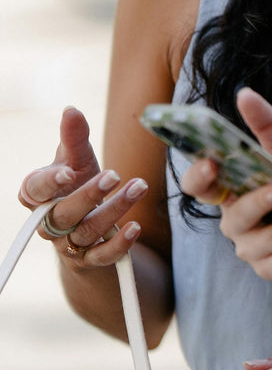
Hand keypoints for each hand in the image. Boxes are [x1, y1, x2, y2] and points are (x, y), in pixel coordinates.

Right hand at [18, 107, 145, 269]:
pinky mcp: (88, 260)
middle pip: (63, 213)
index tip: (68, 172)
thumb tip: (71, 109)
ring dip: (114, 210)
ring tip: (139, 186)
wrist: (88, 221)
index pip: (34, 190)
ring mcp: (68, 243)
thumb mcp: (78, 160)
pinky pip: (102, 257)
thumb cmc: (78, 184)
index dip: (48, 183)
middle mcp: (50, 222)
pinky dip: (119, 244)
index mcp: (40, 195)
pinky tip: (135, 227)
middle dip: (88, 195)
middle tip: (114, 174)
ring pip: (86, 232)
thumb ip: (74, 138)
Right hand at [182, 88, 271, 284]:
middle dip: (257, 203)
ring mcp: (252, 251)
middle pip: (235, 216)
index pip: (199, 186)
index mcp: (231, 192)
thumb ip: (267, 127)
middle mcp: (235, 223)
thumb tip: (244, 93)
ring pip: (263, 242)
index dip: (199, 176)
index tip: (212, 163)